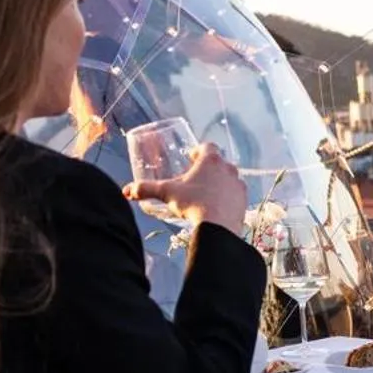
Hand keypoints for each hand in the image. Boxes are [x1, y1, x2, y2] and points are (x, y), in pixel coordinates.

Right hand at [123, 143, 245, 235]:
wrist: (218, 226)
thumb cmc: (193, 204)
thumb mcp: (167, 193)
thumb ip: (146, 189)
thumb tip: (127, 190)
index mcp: (211, 161)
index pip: (207, 146)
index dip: (199, 150)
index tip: (191, 157)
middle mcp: (229, 168)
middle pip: (219, 162)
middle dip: (208, 167)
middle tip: (197, 176)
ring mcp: (239, 184)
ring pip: (229, 177)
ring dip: (220, 181)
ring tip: (206, 192)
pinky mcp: (244, 200)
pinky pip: (236, 194)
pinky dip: (228, 196)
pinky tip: (218, 205)